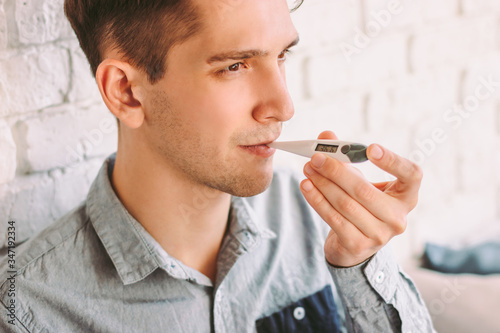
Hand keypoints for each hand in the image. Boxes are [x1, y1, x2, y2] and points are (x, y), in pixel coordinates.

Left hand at [300, 131, 422, 266]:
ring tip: (308, 168)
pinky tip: (306, 186)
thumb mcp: (361, 180)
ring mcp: (379, 235)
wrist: (355, 245)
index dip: (393, 161)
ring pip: (345, 204)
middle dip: (336, 171)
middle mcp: (397, 218)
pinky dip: (317, 200)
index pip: (412, 175)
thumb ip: (346, 157)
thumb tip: (326, 137)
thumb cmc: (362, 205)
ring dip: (323, 184)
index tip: (370, 148)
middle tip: (316, 157)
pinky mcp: (358, 245)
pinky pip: (333, 218)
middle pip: (364, 190)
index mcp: (406, 196)